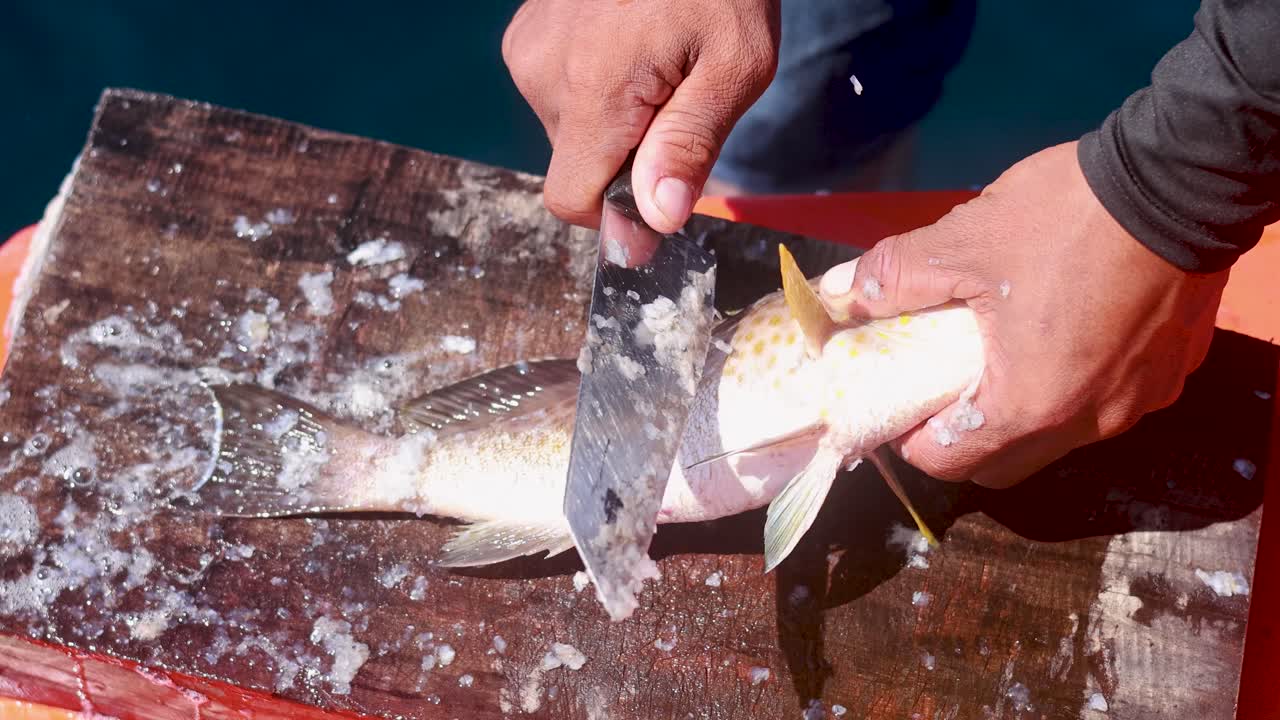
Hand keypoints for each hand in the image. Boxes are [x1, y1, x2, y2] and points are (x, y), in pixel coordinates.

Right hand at [502, 0, 780, 231]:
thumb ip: (690, 145)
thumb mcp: (736, 65)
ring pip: (570, 131)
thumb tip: (657, 219)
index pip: (571, 200)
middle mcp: (543, 73)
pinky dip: (597, 90)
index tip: (660, 202)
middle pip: (577, 165)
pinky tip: (630, 47)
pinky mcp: (526, 33)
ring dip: (615, 122)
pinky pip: (558, 93)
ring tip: (658, 62)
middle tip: (680, 98)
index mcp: (592, 90)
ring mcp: (528, 49)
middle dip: (629, 157)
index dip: (616, 217)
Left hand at [818, 142, 1228, 487]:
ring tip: (996, 359)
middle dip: (962, 439)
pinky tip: (1059, 336)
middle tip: (939, 390)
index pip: (951, 463)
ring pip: (1058, 438)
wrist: (1182, 180)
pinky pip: (1105, 404)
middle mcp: (1090, 424)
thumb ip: (894, 275)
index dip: (910, 441)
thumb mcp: (963, 242)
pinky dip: (1071, 388)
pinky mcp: (1170, 375)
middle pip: (1004, 464)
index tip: (898, 406)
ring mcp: (1138, 404)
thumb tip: (843, 292)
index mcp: (1032, 406)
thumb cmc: (1067, 220)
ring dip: (1018, 415)